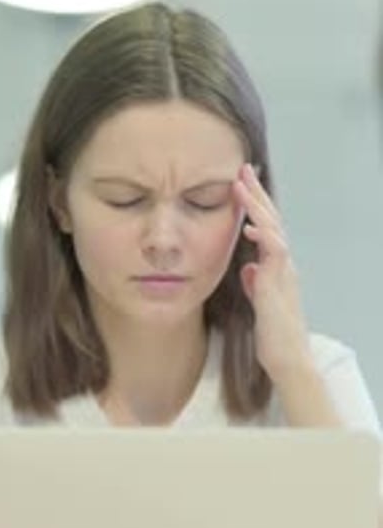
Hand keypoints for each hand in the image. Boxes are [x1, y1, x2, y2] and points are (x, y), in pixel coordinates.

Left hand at [233, 163, 311, 381]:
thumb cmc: (273, 335)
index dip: (254, 206)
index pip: (266, 228)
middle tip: (243, 169)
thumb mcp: (258, 303)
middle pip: (271, 220)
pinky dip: (264, 236)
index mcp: (276, 267)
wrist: (286, 359)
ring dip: (257, 206)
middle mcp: (283, 265)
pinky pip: (275, 254)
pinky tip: (251, 226)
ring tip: (242, 184)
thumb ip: (254, 283)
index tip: (240, 185)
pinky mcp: (278, 286)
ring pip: (274, 229)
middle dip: (256, 194)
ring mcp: (283, 273)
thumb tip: (247, 269)